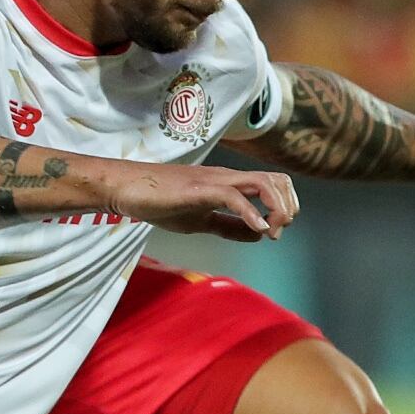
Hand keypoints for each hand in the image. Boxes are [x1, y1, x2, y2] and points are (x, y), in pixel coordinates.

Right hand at [103, 162, 300, 242]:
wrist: (126, 188)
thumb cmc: (158, 200)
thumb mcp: (200, 220)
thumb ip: (228, 226)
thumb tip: (257, 235)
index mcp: (230, 184)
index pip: (274, 185)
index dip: (284, 208)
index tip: (274, 233)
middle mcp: (228, 178)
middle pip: (278, 180)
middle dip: (288, 208)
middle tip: (277, 233)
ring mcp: (215, 181)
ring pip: (264, 183)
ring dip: (276, 209)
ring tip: (271, 232)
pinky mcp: (199, 189)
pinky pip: (234, 196)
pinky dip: (251, 213)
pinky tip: (257, 230)